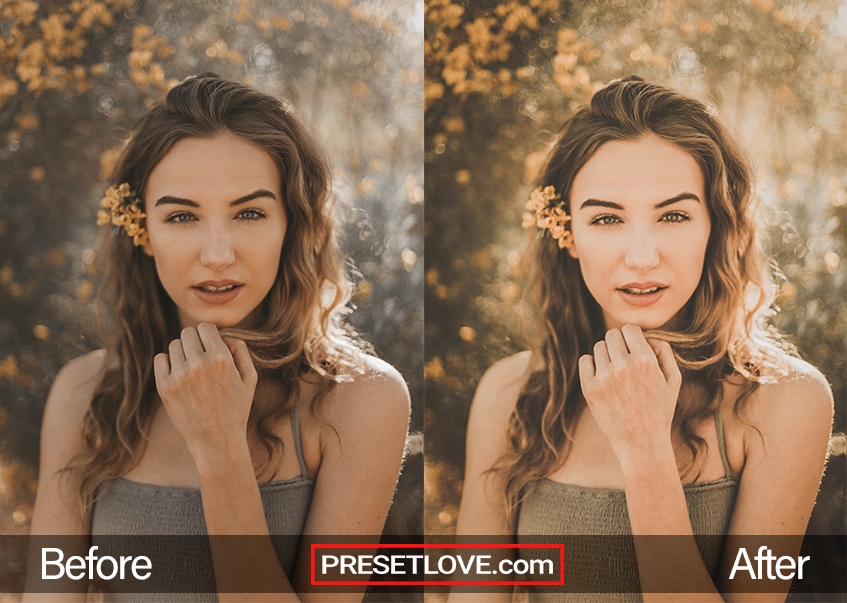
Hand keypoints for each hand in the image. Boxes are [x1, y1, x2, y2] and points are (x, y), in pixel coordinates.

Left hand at [153, 323, 257, 464]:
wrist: (217, 441)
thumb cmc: (236, 409)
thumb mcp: (250, 378)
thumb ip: (241, 349)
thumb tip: (223, 335)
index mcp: (221, 358)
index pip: (206, 327)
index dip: (209, 335)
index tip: (211, 346)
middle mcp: (199, 363)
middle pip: (188, 333)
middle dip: (195, 342)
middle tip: (201, 358)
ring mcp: (180, 376)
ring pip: (174, 345)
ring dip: (182, 353)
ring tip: (192, 370)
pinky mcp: (165, 387)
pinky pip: (160, 359)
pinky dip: (167, 363)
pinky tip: (178, 374)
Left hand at [577, 324, 681, 466]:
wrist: (641, 442)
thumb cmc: (659, 410)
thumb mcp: (673, 380)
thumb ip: (664, 352)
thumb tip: (647, 336)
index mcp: (645, 360)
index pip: (630, 329)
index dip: (632, 336)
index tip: (634, 348)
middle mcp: (623, 366)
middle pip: (612, 335)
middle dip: (619, 344)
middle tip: (625, 360)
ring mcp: (604, 377)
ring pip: (599, 347)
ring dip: (607, 355)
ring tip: (616, 372)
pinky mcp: (590, 388)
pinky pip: (585, 361)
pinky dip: (592, 364)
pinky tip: (602, 376)